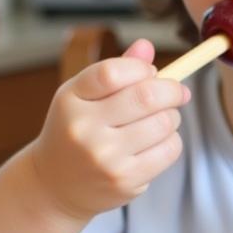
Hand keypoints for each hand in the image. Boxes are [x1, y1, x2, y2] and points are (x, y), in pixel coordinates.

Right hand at [29, 39, 188, 219]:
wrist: (54, 186)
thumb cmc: (74, 132)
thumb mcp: (83, 97)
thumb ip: (114, 71)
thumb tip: (146, 47)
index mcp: (70, 99)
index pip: (112, 72)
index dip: (141, 68)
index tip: (153, 72)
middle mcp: (84, 128)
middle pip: (146, 96)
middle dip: (171, 90)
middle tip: (178, 92)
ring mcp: (104, 157)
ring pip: (164, 123)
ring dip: (172, 117)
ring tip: (162, 120)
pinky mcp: (125, 180)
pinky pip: (169, 150)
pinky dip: (172, 141)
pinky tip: (158, 142)